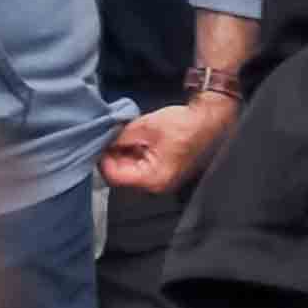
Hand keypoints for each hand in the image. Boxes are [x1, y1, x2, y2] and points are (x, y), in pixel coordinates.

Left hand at [101, 96, 231, 194]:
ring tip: (127, 134)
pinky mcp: (163, 172)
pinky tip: (137, 139)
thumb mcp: (144, 128)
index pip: (113, 176)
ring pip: (129, 170)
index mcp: (153, 179)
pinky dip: (134, 153)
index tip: (99, 142)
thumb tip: (101, 141)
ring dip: (123, 153)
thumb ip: (120, 138)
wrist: (208, 122)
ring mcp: (160, 180)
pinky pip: (140, 166)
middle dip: (113, 155)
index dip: (102, 158)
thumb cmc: (182, 125)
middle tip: (110, 135)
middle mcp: (156, 185)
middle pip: (120, 175)